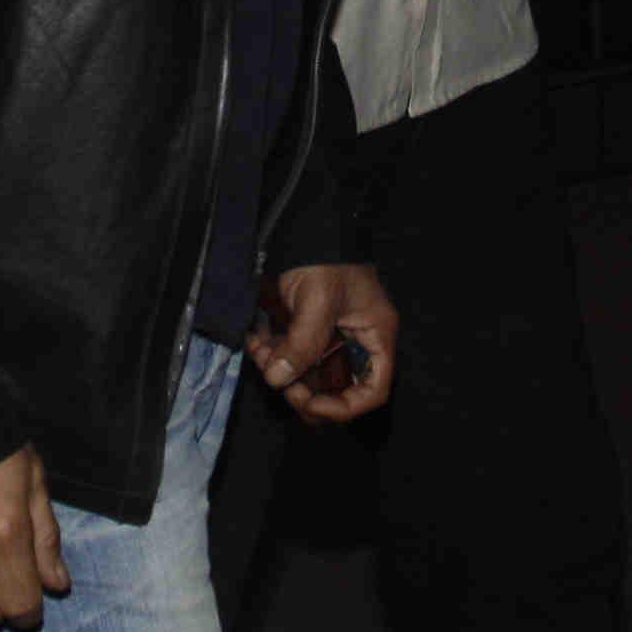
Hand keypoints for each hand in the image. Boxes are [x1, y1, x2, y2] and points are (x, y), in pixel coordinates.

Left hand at [252, 261, 399, 423]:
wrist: (309, 224)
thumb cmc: (328, 256)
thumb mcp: (319, 299)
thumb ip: (302, 342)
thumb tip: (278, 379)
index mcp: (376, 337)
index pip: (372, 390)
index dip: (343, 407)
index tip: (309, 402)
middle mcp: (357, 342)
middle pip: (338, 389)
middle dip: (305, 391)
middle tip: (280, 381)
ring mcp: (332, 338)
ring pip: (310, 374)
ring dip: (282, 370)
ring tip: (260, 353)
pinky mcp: (309, 330)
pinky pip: (293, 355)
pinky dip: (272, 354)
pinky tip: (255, 341)